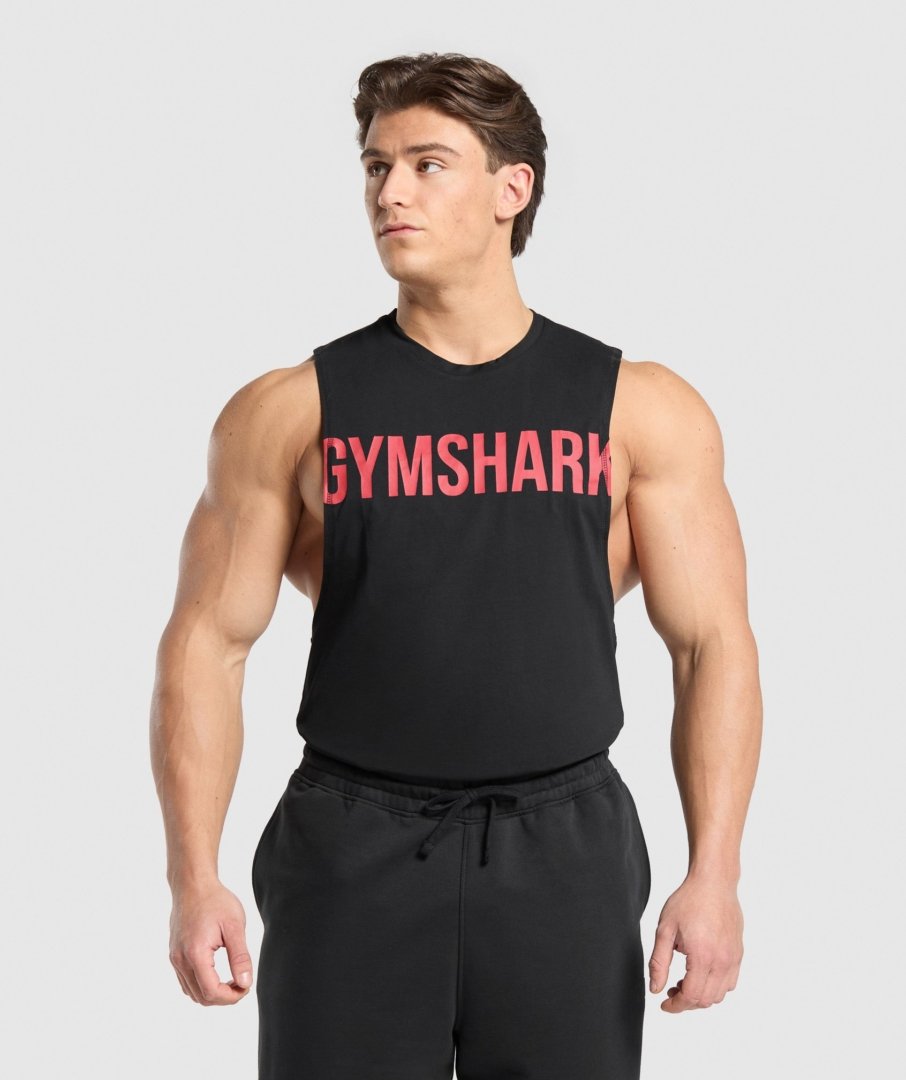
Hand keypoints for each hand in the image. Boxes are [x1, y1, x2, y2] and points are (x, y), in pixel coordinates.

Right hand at [169, 881, 253, 1004]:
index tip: (246, 986)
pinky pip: (186, 981)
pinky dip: (202, 985)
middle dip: (224, 997)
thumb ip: (240, 956)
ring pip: (192, 992)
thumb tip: (245, 983)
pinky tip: (217, 973)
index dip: (231, 997)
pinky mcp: (174, 954)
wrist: (193, 884)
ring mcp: (175, 958)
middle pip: (201, 997)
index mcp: (195, 954)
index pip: (211, 992)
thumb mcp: (235, 926)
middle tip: (242, 983)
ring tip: (232, 978)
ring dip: (213, 993)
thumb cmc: (215, 901)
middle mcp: (180, 960)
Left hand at [648, 873, 743, 1012]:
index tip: (664, 1004)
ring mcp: (733, 958)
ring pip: (719, 995)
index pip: (691, 996)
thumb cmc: (689, 901)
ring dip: (701, 996)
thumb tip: (656, 989)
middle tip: (670, 990)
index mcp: (702, 956)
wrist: (713, 883)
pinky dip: (715, 987)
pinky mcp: (738, 953)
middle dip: (686, 1002)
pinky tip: (701, 973)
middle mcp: (722, 961)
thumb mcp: (665, 929)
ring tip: (684, 981)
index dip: (676, 1006)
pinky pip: (730, 983)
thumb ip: (659, 962)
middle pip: (705, 1000)